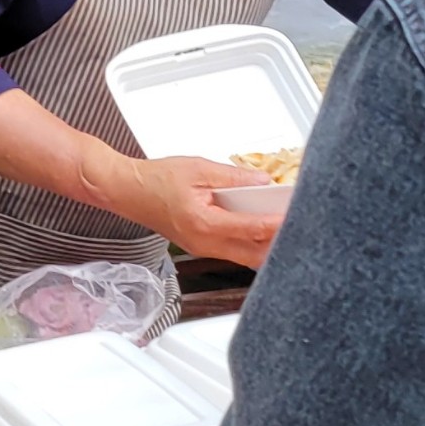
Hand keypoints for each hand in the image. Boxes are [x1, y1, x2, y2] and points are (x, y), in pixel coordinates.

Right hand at [112, 154, 284, 271]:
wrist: (125, 191)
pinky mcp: (200, 246)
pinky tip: (258, 226)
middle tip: (298, 225)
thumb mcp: (198, 169)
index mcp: (205, 224)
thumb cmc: (153, 181)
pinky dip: (250, 241)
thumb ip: (234, 177)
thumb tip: (262, 181)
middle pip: (255, 254)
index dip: (280, 223)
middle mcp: (204, 243)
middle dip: (278, 242)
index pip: (254, 229)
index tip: (299, 216)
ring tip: (281, 225)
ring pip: (246, 256)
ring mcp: (202, 248)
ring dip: (265, 244)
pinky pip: (233, 250)